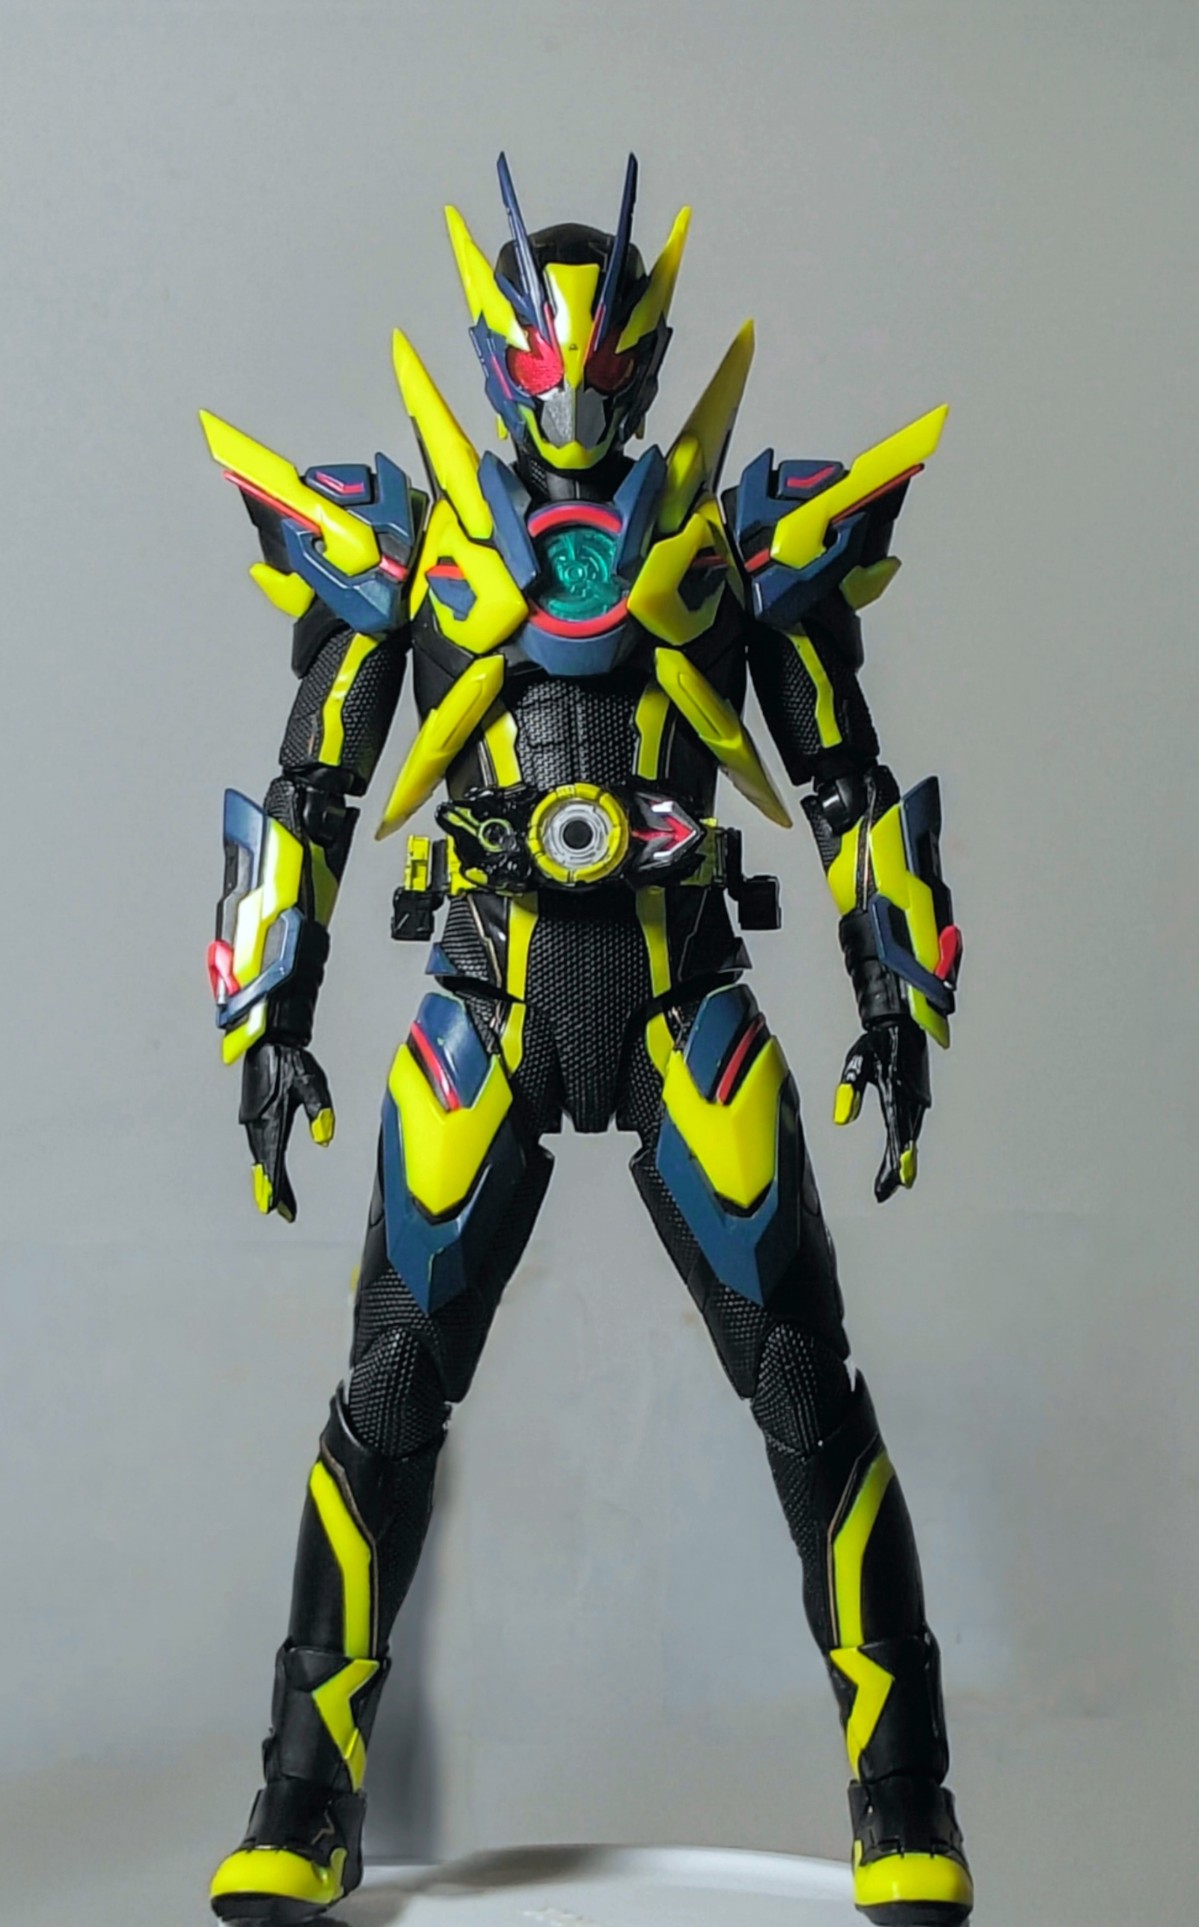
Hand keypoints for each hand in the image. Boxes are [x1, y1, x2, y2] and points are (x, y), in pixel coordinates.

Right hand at [238, 1040, 334, 1221]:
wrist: (267, 1039)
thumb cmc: (288, 1059)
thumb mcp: (311, 1084)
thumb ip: (319, 1112)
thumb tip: (324, 1138)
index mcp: (271, 1120)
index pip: (273, 1162)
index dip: (277, 1188)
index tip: (278, 1209)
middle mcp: (258, 1123)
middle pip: (264, 1164)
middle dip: (272, 1188)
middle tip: (281, 1210)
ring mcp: (253, 1119)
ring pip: (259, 1156)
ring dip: (267, 1176)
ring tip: (276, 1196)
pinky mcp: (254, 1114)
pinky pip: (258, 1145)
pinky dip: (263, 1161)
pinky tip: (268, 1164)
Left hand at [834, 1016, 930, 1203]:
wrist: (905, 1022)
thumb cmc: (881, 1041)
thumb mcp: (858, 1061)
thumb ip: (850, 1090)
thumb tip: (842, 1119)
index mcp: (898, 1093)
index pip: (896, 1134)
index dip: (895, 1161)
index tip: (896, 1182)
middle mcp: (913, 1100)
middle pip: (906, 1141)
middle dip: (898, 1167)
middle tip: (888, 1189)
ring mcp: (918, 1099)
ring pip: (911, 1135)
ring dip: (904, 1157)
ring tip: (897, 1180)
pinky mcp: (918, 1097)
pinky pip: (913, 1126)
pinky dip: (908, 1142)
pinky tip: (904, 1153)